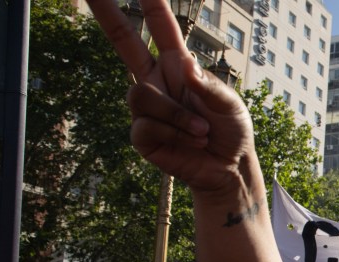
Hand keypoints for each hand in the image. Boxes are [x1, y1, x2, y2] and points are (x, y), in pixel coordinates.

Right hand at [84, 0, 258, 197]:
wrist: (228, 168)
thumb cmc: (231, 132)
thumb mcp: (231, 106)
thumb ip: (209, 86)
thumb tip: (186, 65)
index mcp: (178, 66)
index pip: (161, 29)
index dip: (151, 4)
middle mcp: (157, 81)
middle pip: (124, 43)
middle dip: (106, 15)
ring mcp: (147, 108)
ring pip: (141, 96)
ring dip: (175, 115)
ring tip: (201, 130)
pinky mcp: (142, 135)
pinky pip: (146, 126)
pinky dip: (174, 134)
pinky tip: (190, 141)